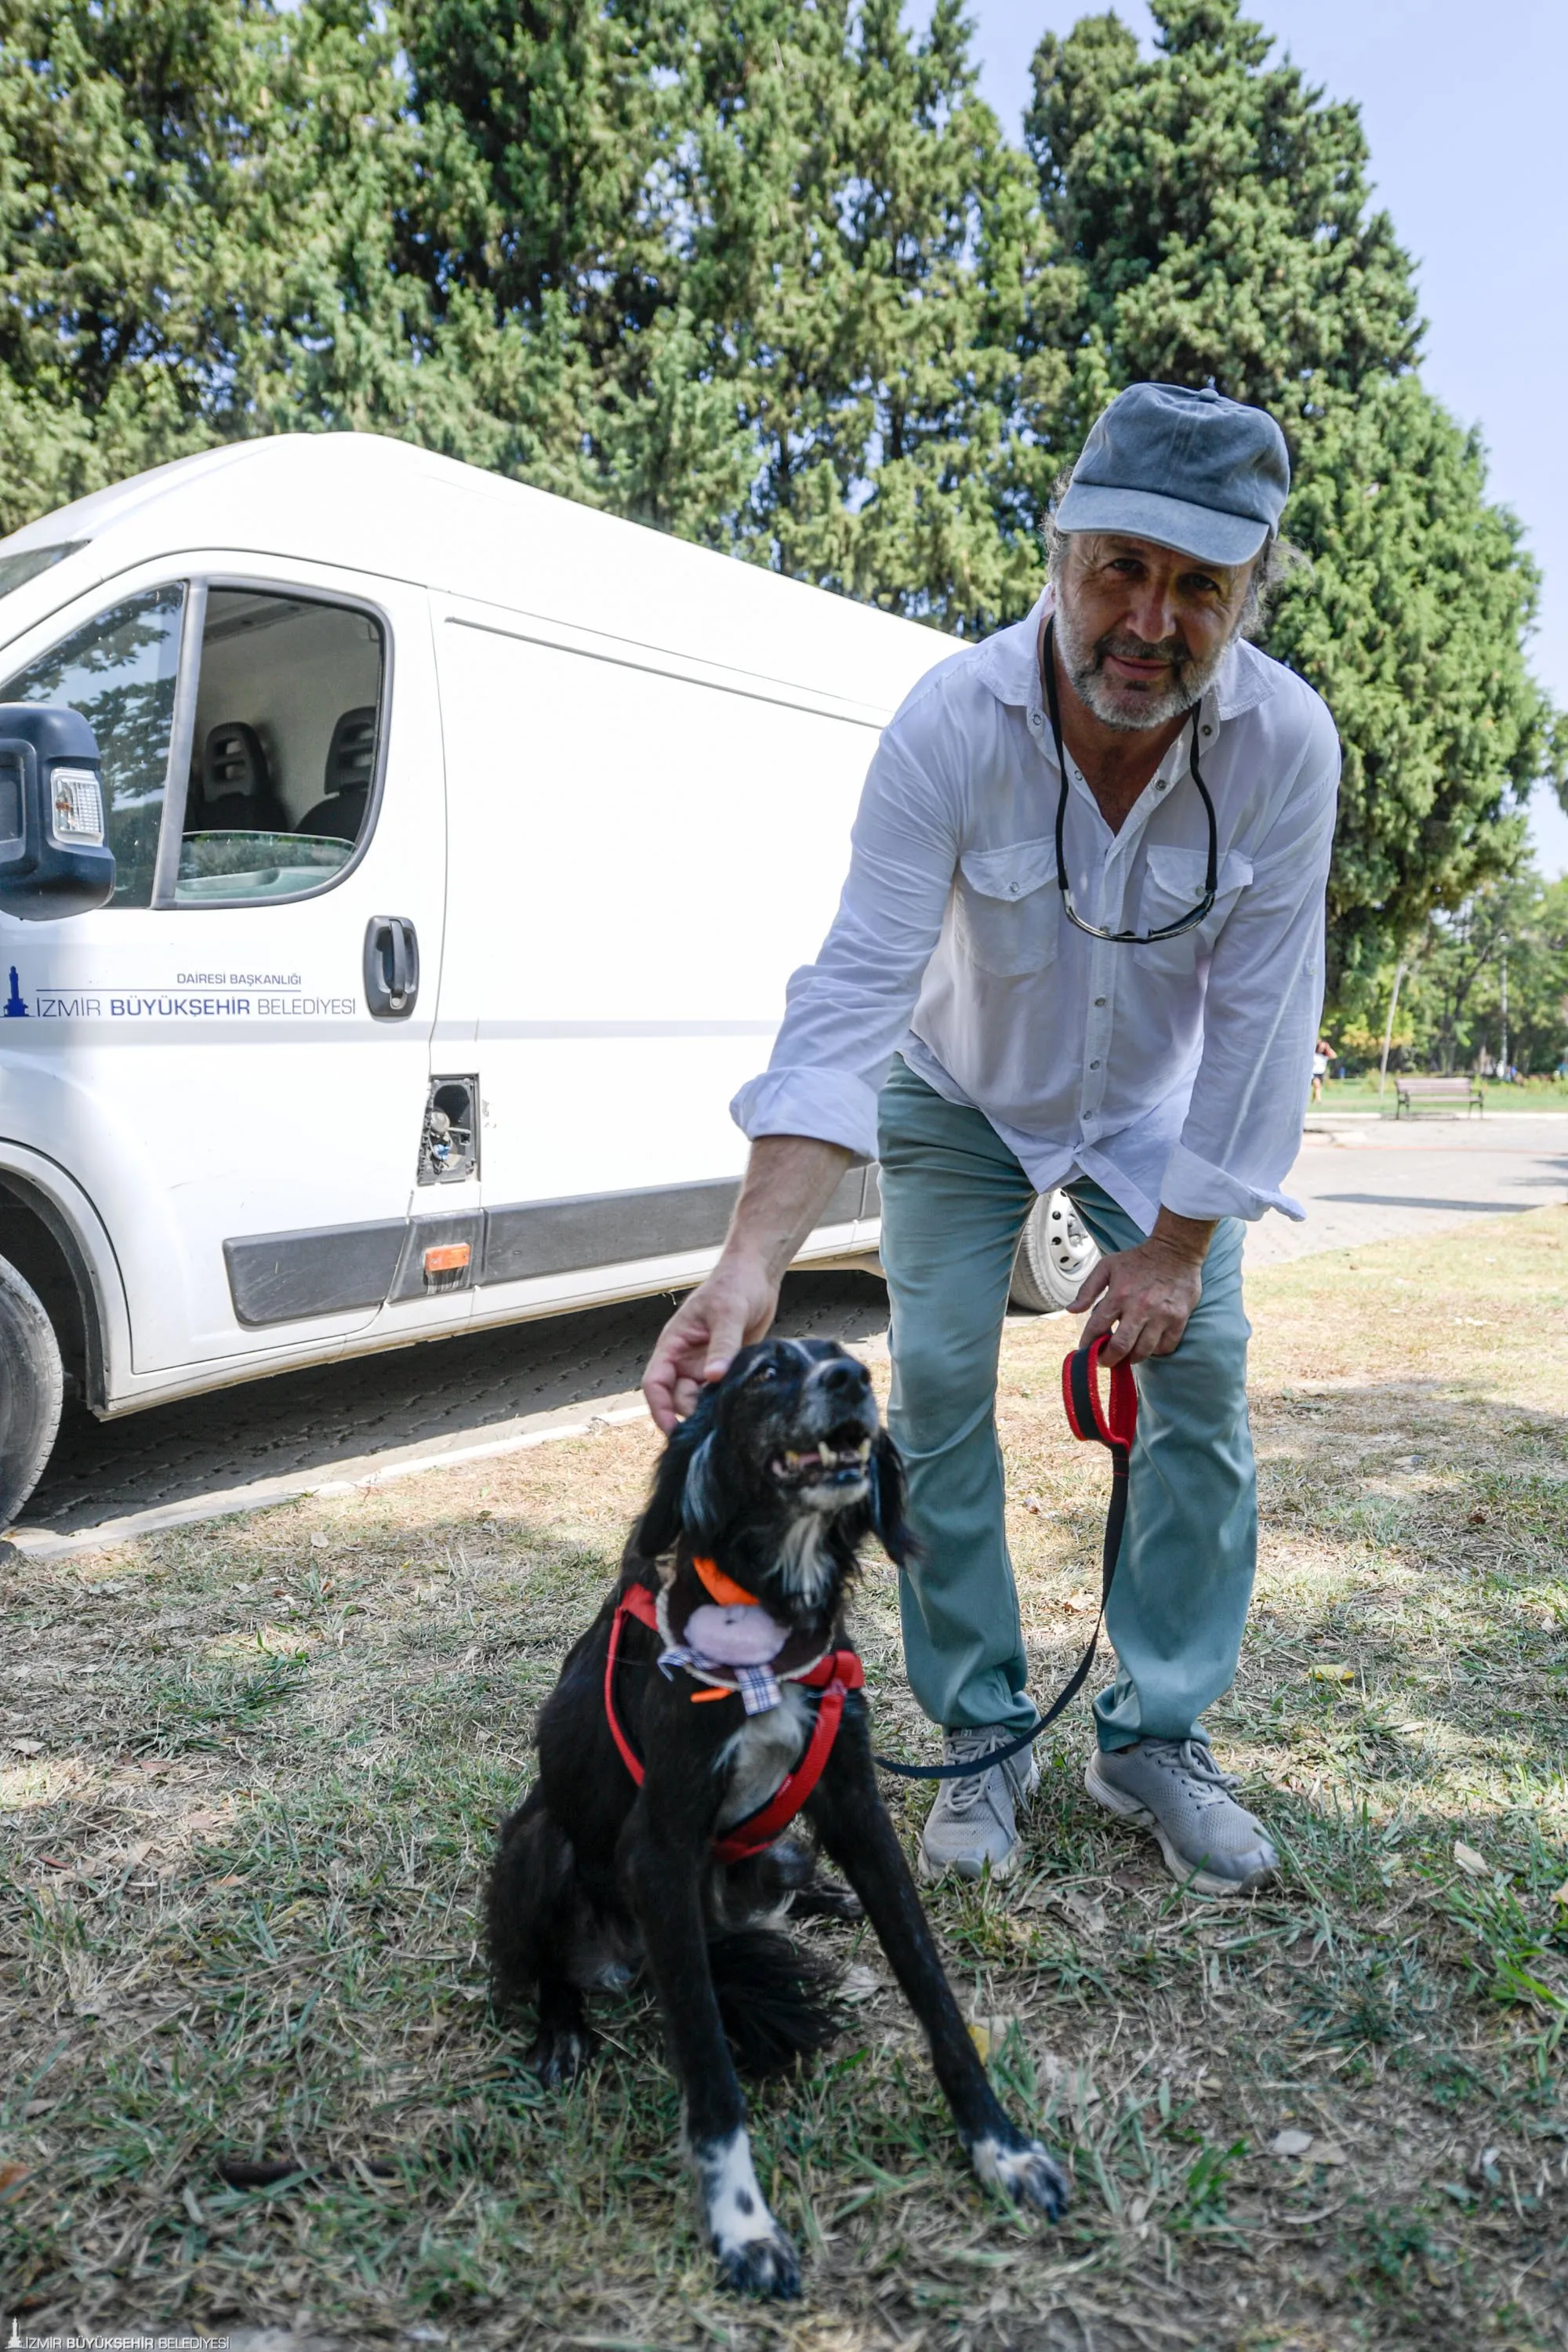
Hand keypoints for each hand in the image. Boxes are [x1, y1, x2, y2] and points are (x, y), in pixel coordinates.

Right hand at [642, 1251, 779, 1430]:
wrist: (758, 1277)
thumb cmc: (735, 1285)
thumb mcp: (728, 1312)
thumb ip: (723, 1345)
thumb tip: (714, 1376)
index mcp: (673, 1345)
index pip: (655, 1383)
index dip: (659, 1409)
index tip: (673, 1430)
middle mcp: (686, 1360)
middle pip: (678, 1398)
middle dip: (692, 1412)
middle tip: (718, 1419)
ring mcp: (706, 1366)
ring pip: (701, 1400)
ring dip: (712, 1408)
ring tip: (731, 1412)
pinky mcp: (726, 1370)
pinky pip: (721, 1393)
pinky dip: (728, 1401)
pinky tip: (744, 1403)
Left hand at [1069, 1213, 1213, 1364]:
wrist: (1175, 1251)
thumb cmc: (1138, 1260)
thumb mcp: (1107, 1267)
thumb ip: (1087, 1289)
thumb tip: (1071, 1310)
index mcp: (1119, 1295)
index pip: (1097, 1327)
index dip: (1088, 1343)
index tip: (1086, 1349)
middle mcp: (1140, 1308)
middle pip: (1120, 1347)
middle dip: (1108, 1359)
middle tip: (1105, 1361)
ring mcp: (1161, 1315)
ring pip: (1143, 1351)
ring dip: (1131, 1358)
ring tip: (1126, 1355)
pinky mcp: (1179, 1319)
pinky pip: (1166, 1347)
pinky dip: (1155, 1351)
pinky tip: (1148, 1345)